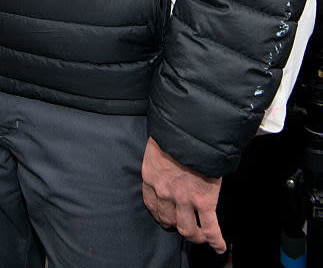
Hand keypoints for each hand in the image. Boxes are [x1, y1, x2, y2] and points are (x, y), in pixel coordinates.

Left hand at [141, 136, 224, 252]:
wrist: (190, 125)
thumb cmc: (174, 129)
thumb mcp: (159, 144)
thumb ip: (161, 160)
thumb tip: (169, 161)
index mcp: (151, 176)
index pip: (152, 205)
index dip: (160, 215)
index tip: (166, 218)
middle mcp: (164, 191)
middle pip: (168, 221)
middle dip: (176, 227)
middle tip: (184, 227)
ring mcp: (184, 198)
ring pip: (188, 229)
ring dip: (195, 236)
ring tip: (202, 237)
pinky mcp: (203, 200)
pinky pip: (210, 227)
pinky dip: (216, 240)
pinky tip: (220, 246)